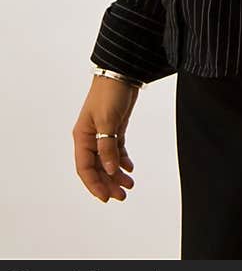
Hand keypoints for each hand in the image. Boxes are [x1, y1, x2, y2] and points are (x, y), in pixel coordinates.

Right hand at [73, 77, 138, 201]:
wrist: (122, 72)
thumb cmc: (109, 93)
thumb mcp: (107, 121)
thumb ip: (108, 147)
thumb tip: (110, 170)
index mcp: (82, 136)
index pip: (85, 168)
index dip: (94, 185)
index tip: (106, 198)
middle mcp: (90, 137)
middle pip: (97, 168)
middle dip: (108, 183)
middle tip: (122, 195)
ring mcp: (102, 133)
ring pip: (107, 161)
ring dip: (116, 174)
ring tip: (130, 185)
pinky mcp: (114, 128)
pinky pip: (116, 150)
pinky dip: (122, 160)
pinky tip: (130, 168)